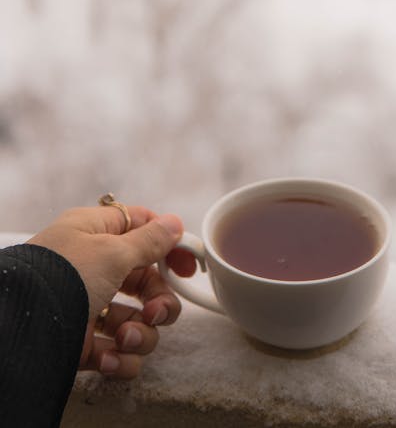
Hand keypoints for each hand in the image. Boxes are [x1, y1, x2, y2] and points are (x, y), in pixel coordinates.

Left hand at [28, 204, 195, 378]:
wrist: (22, 332)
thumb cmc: (63, 277)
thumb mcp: (112, 251)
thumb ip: (148, 241)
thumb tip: (173, 223)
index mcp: (94, 233)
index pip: (140, 229)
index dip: (168, 246)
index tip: (188, 267)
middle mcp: (92, 267)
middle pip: (146, 282)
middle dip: (158, 302)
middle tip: (156, 312)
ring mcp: (88, 305)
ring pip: (137, 320)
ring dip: (139, 334)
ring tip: (123, 338)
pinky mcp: (83, 342)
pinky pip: (118, 350)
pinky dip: (119, 358)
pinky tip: (107, 357)